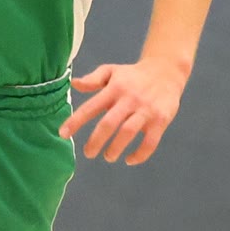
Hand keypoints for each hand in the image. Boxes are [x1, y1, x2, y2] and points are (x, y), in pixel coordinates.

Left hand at [61, 58, 186, 164]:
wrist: (167, 71)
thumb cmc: (133, 75)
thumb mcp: (112, 71)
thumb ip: (93, 79)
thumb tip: (74, 84)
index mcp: (114, 88)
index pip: (91, 106)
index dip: (76, 121)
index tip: (63, 134)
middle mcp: (129, 99)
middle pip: (109, 123)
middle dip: (95, 141)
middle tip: (88, 153)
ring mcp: (146, 110)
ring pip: (128, 133)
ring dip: (115, 149)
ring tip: (108, 156)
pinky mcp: (161, 120)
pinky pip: (150, 142)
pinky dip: (140, 155)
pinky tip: (129, 160)